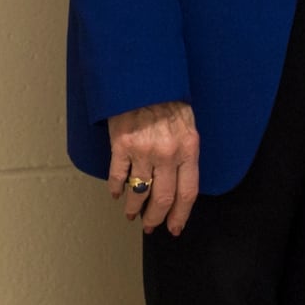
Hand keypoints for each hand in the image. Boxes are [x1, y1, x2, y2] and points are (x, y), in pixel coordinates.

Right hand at [107, 101, 200, 234]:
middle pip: (162, 199)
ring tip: (131, 214)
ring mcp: (143, 151)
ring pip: (139, 192)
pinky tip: (116, 194)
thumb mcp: (188, 126)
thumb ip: (186, 153)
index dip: (180, 215)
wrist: (144, 77)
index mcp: (188, 149)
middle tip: (151, 226)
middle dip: (155, 218)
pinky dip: (116, 189)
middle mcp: (167, 154)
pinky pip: (118, 176)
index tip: (174, 227)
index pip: (187, 193)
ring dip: (134, 208)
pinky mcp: (121, 145)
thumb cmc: (168, 99)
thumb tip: (179, 182)